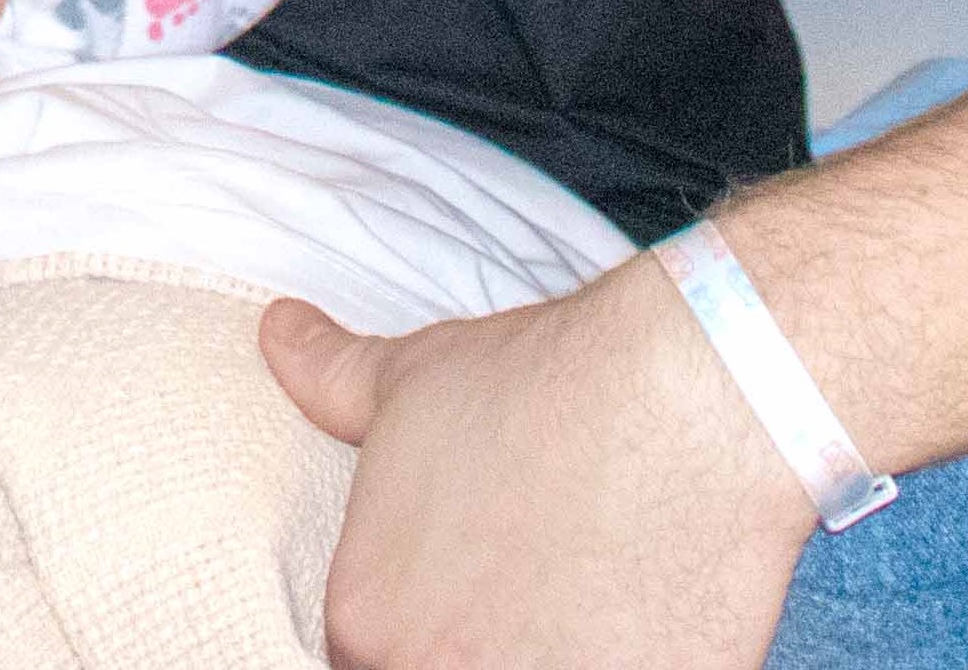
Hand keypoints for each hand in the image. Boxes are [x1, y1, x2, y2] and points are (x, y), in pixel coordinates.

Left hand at [265, 255, 814, 669]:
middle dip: (485, 643)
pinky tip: (637, 615)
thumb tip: (277, 331)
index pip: (365, 655)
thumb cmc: (550, 384)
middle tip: (535, 589)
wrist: (690, 393)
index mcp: (365, 620)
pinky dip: (620, 659)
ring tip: (585, 599)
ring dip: (548, 653)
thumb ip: (328, 377)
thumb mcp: (413, 378)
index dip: (426, 620)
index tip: (474, 589)